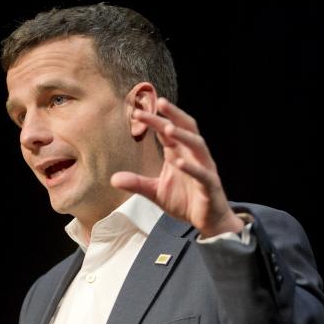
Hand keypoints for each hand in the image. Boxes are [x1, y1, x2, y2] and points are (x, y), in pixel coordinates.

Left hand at [111, 98, 243, 237]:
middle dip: (174, 115)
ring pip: (197, 145)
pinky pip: (202, 173)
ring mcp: (203, 168)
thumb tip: (113, 179)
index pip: (167, 131)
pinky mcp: (210, 185)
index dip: (154, 120)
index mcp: (179, 153)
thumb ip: (137, 183)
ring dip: (183, 136)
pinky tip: (178, 162)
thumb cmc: (184, 201)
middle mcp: (193, 156)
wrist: (207, 221)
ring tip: (168, 128)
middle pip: (185, 128)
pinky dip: (191, 167)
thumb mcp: (155, 192)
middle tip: (159, 102)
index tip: (137, 113)